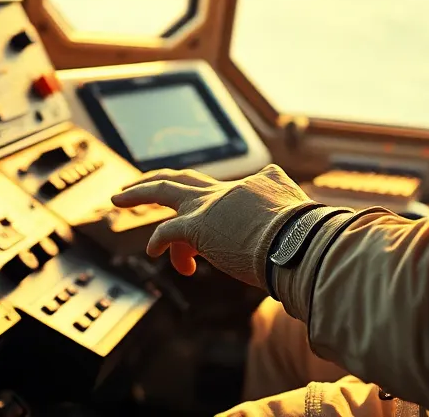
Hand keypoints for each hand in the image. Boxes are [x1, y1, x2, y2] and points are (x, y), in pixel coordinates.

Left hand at [110, 164, 313, 286]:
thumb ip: (296, 211)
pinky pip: (166, 232)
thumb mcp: (303, 213)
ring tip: (119, 198)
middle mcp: (226, 191)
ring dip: (139, 192)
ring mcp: (210, 205)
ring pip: (164, 189)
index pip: (223, 192)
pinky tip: (153, 252)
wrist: (298, 240)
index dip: (213, 210)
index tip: (212, 240)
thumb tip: (309, 223)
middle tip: (137, 183)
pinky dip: (158, 241)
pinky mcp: (197, 226)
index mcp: (252, 186)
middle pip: (183, 178)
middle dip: (159, 179)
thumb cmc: (306, 236)